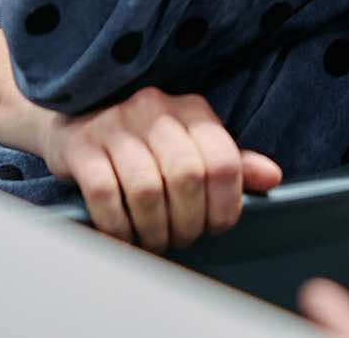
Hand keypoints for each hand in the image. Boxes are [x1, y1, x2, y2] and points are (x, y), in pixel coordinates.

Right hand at [37, 85, 283, 251]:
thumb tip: (272, 177)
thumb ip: (230, 162)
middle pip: (187, 177)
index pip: (223, 160)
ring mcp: (115, 126)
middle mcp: (155, 110)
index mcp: (191, 109)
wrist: (76, 122)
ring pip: (146, 189)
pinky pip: (104, 194)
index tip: (216, 226)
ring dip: (154, 228)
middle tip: (182, 238)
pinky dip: (118, 225)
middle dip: (188, 222)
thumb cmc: (144, 142)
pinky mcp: (80, 146)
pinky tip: (125, 235)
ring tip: (156, 240)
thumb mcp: (191, 143)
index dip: (225, 204)